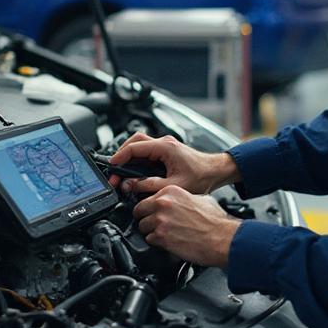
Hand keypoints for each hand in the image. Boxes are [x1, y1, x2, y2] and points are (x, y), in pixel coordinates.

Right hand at [108, 132, 238, 196]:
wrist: (216, 172)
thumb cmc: (202, 176)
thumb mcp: (173, 185)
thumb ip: (150, 186)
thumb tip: (131, 185)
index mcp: (165, 147)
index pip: (135, 148)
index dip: (120, 157)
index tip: (112, 167)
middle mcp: (164, 143)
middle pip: (134, 141)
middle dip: (121, 154)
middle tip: (113, 169)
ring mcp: (165, 146)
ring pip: (139, 145)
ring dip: (128, 156)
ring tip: (121, 171)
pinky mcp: (166, 151)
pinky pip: (146, 151)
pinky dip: (137, 159)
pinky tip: (134, 171)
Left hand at [133, 186, 241, 265]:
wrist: (222, 238)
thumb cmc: (216, 221)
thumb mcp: (201, 198)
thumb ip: (183, 198)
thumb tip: (178, 201)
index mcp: (171, 191)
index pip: (146, 197)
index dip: (149, 207)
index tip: (150, 211)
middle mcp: (163, 204)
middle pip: (139, 211)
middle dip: (145, 218)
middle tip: (152, 224)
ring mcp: (161, 221)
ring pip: (142, 227)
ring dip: (151, 232)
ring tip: (164, 234)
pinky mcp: (161, 238)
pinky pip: (149, 240)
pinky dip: (157, 242)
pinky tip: (169, 241)